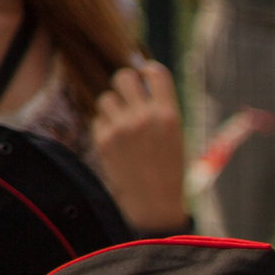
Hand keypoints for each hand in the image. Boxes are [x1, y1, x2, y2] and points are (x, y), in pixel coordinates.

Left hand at [87, 59, 186, 233]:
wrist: (155, 203)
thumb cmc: (170, 168)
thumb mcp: (175, 135)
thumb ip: (160, 108)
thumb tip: (139, 78)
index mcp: (169, 115)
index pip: (156, 73)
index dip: (149, 71)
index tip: (146, 76)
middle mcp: (144, 117)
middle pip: (124, 77)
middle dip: (126, 82)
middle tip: (130, 94)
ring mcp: (121, 128)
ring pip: (107, 98)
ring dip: (114, 107)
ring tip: (124, 124)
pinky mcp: (104, 139)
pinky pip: (99, 119)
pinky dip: (106, 126)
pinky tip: (118, 142)